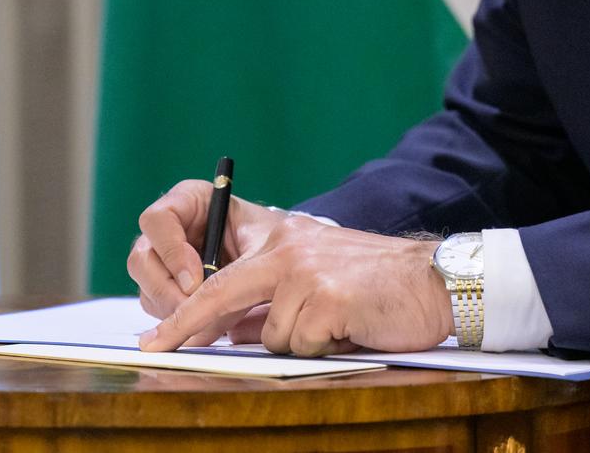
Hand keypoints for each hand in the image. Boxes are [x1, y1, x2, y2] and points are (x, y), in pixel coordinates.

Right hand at [127, 180, 286, 326]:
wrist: (279, 256)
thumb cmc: (269, 239)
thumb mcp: (259, 247)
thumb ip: (234, 271)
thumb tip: (206, 306)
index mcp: (188, 200)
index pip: (158, 220)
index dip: (171, 251)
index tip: (195, 279)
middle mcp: (167, 228)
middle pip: (141, 260)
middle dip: (169, 291)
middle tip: (199, 310)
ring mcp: (161, 259)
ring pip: (147, 289)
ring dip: (176, 310)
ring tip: (213, 319)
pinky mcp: (165, 287)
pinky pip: (158, 308)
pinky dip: (180, 322)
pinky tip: (210, 322)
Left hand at [136, 217, 455, 355]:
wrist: (433, 278)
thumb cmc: (376, 283)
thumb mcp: (319, 278)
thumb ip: (275, 297)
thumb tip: (231, 331)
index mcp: (285, 239)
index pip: (222, 276)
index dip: (184, 310)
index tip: (156, 336)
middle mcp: (290, 249)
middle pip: (221, 295)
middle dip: (186, 327)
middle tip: (157, 350)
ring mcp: (307, 273)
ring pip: (272, 334)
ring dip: (300, 340)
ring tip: (336, 321)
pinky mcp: (327, 299)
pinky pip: (303, 343)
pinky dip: (323, 345)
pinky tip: (350, 325)